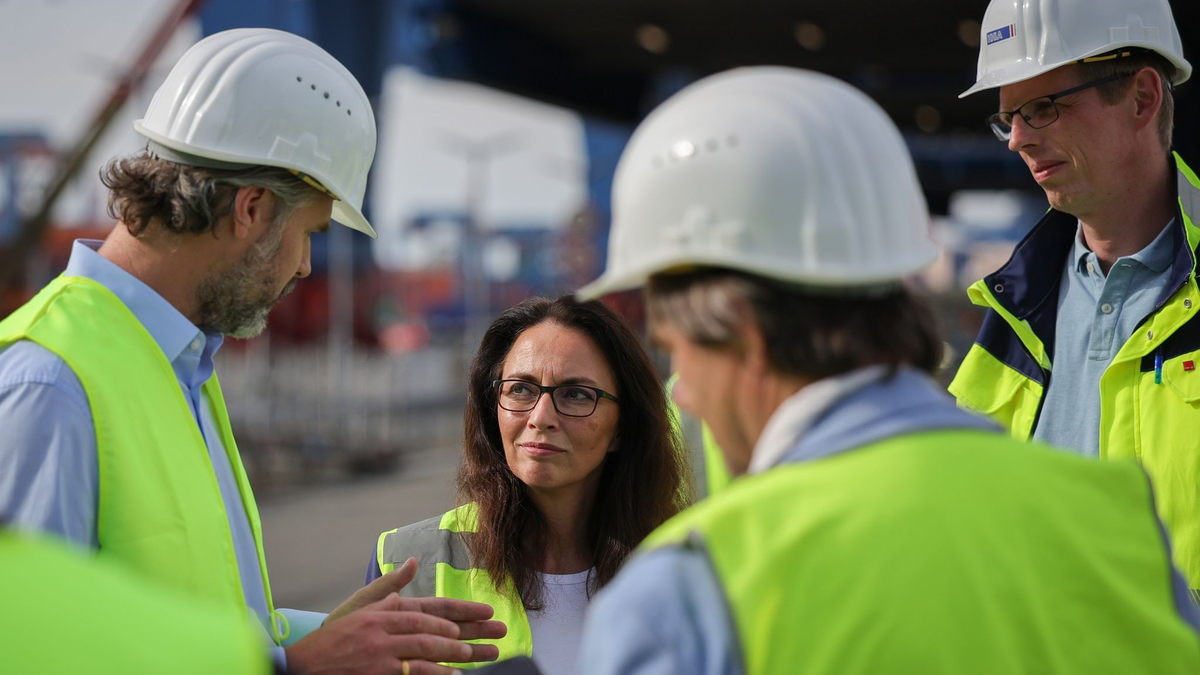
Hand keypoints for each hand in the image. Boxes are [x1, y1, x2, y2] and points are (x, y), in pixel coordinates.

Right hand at [286, 558, 507, 673]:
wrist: (306, 663)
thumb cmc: (336, 635)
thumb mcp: (361, 604)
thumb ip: (389, 584)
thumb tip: (413, 561)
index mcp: (387, 609)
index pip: (432, 607)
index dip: (461, 609)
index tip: (485, 612)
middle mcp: (386, 627)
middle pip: (435, 627)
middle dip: (468, 630)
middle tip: (494, 634)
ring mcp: (383, 651)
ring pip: (426, 649)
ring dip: (453, 652)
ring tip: (475, 654)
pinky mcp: (380, 673)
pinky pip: (413, 672)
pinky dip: (434, 673)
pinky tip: (451, 674)